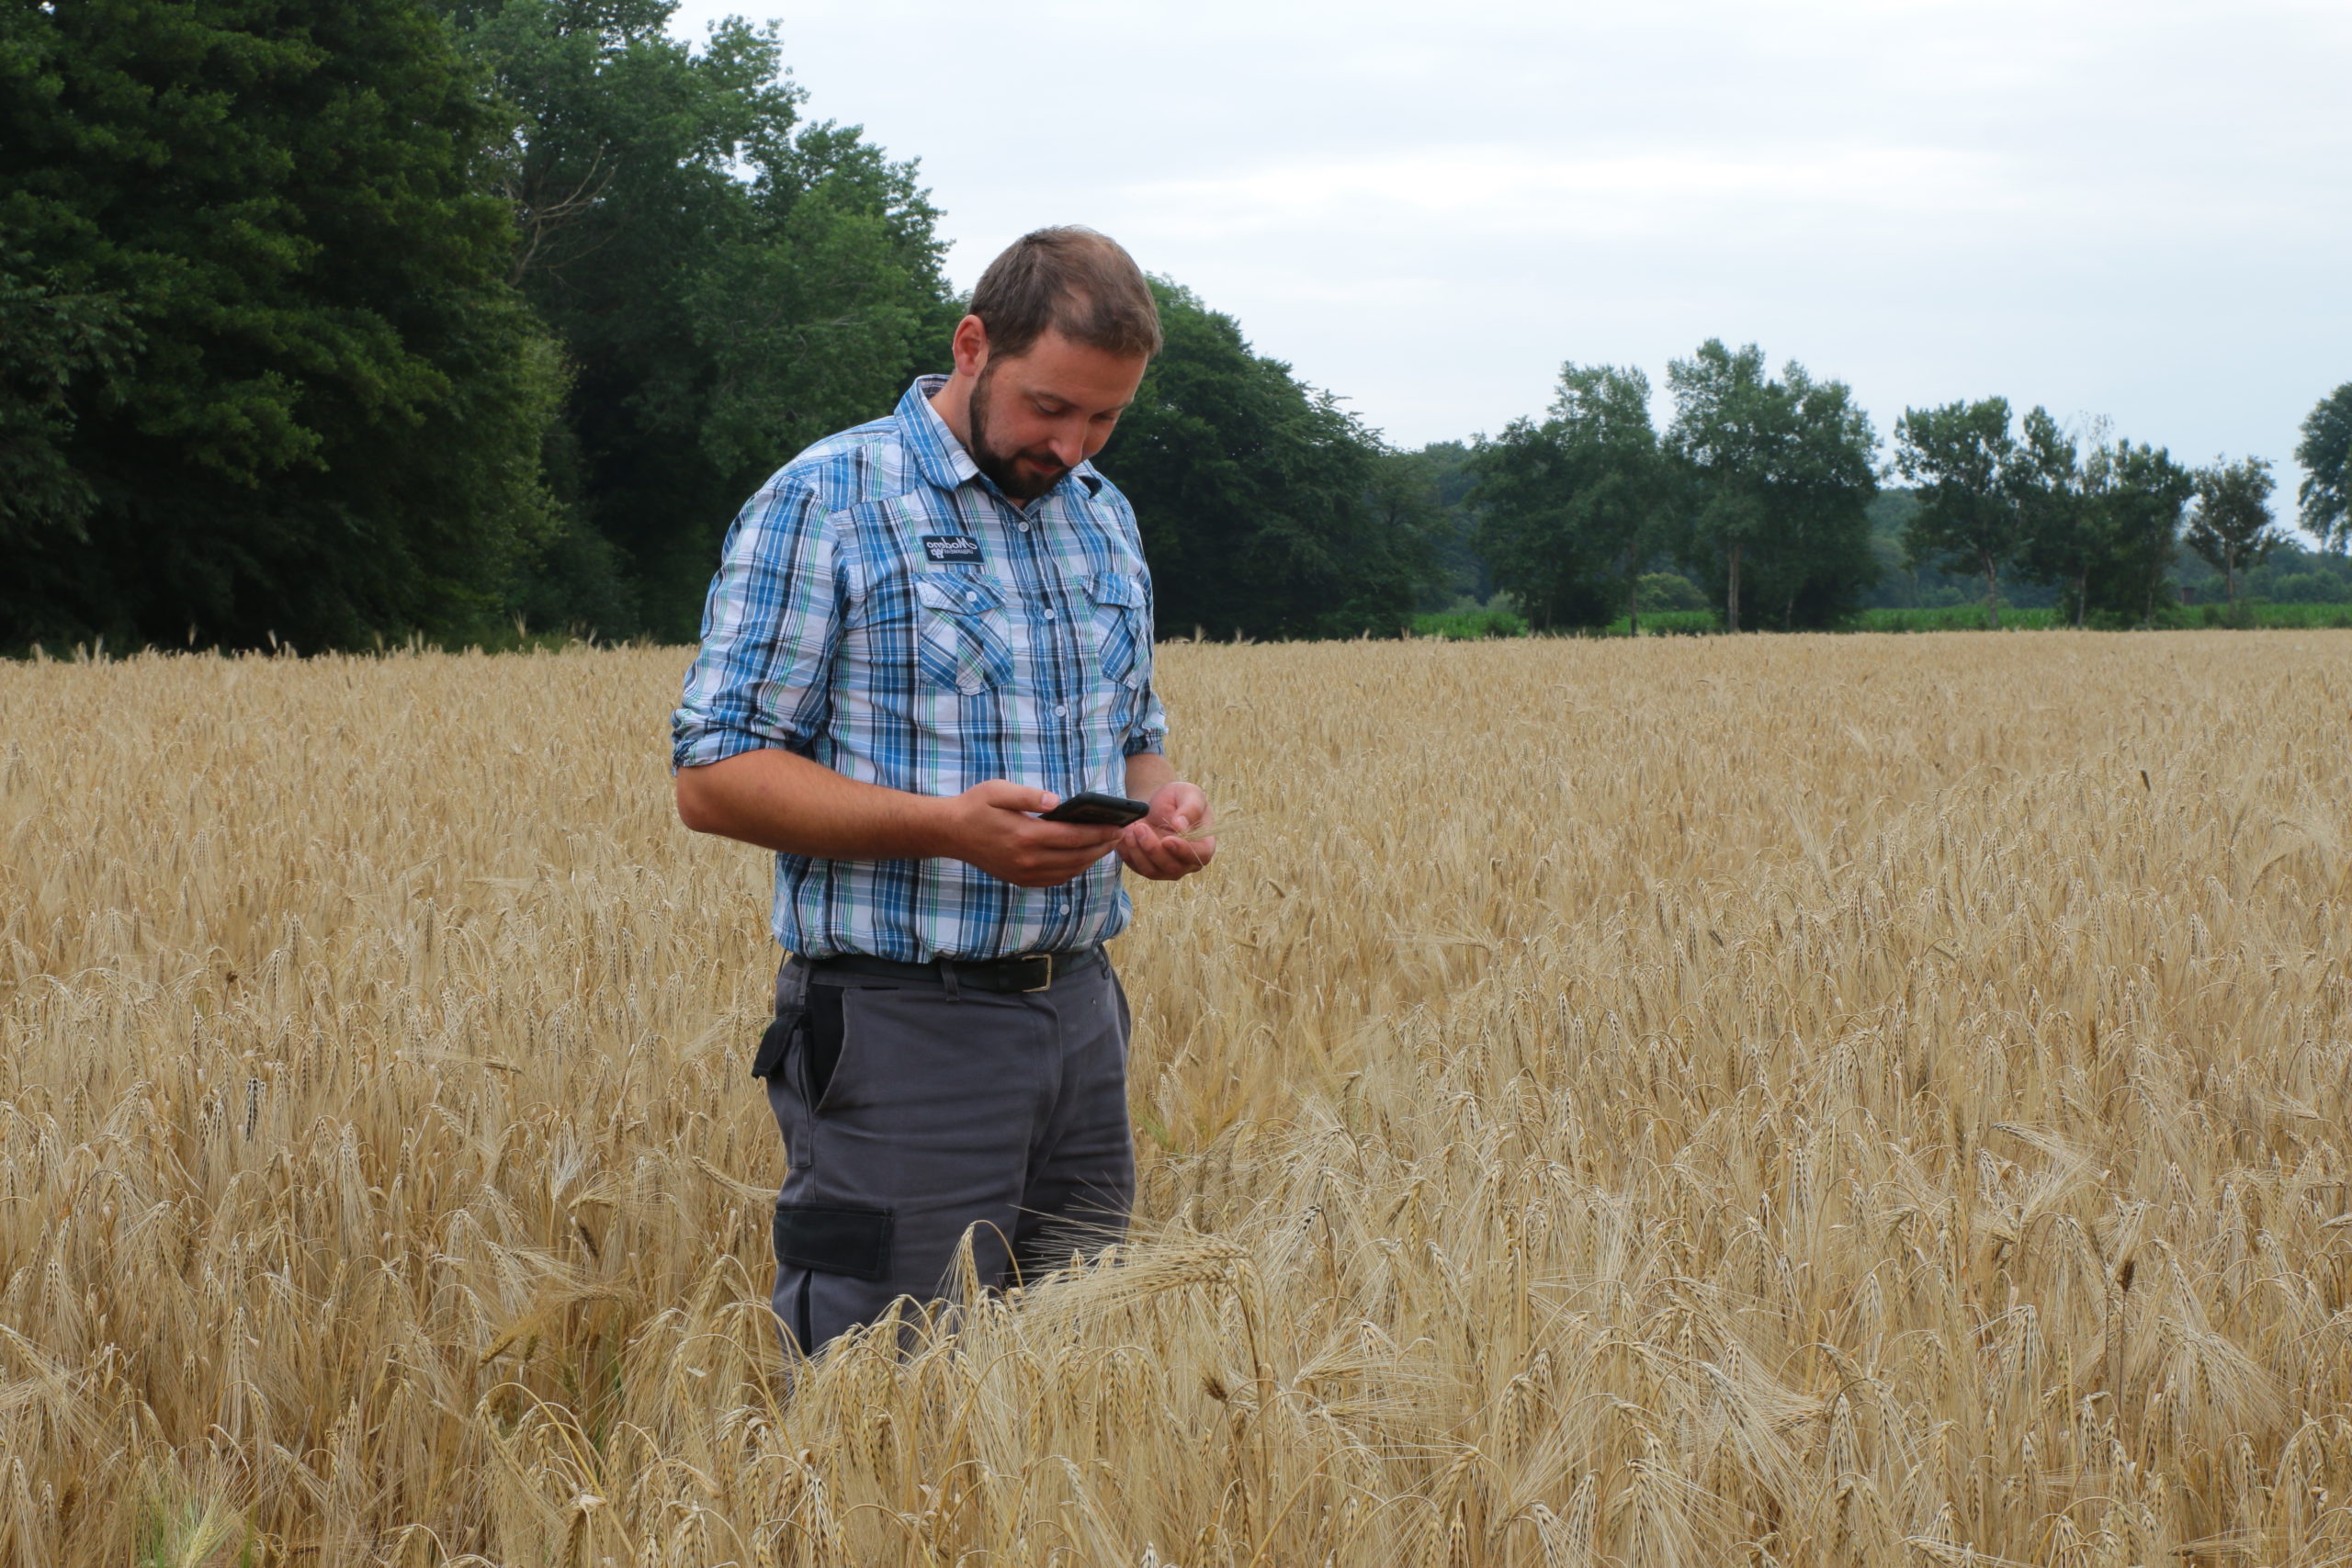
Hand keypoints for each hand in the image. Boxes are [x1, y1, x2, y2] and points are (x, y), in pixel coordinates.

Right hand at [936, 781, 1124, 887]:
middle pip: (1076, 857)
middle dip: (1101, 846)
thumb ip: (1028, 795)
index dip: (1099, 832)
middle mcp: (1027, 859)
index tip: (1118, 826)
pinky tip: (1082, 857)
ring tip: (1106, 845)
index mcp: (1025, 835)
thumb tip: (1056, 801)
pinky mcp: (1020, 880)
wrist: (949, 833)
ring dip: (1091, 859)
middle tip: (1119, 835)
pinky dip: (1074, 870)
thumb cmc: (975, 807)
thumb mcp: (998, 790)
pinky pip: (1055, 879)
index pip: (1073, 836)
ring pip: (1069, 871)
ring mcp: (1024, 873)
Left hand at [1118, 780, 1215, 880]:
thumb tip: (1181, 825)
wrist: (1158, 802)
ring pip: (1152, 871)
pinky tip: (1123, 835)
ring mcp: (1166, 868)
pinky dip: (1127, 853)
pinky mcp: (1147, 867)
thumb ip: (1190, 808)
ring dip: (1138, 851)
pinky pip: (1136, 866)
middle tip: (1140, 827)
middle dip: (1153, 849)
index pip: (1199, 856)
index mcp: (1204, 845)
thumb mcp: (1190, 793)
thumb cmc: (1178, 798)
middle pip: (1172, 867)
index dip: (1184, 851)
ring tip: (1129, 829)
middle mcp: (1187, 862)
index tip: (1167, 840)